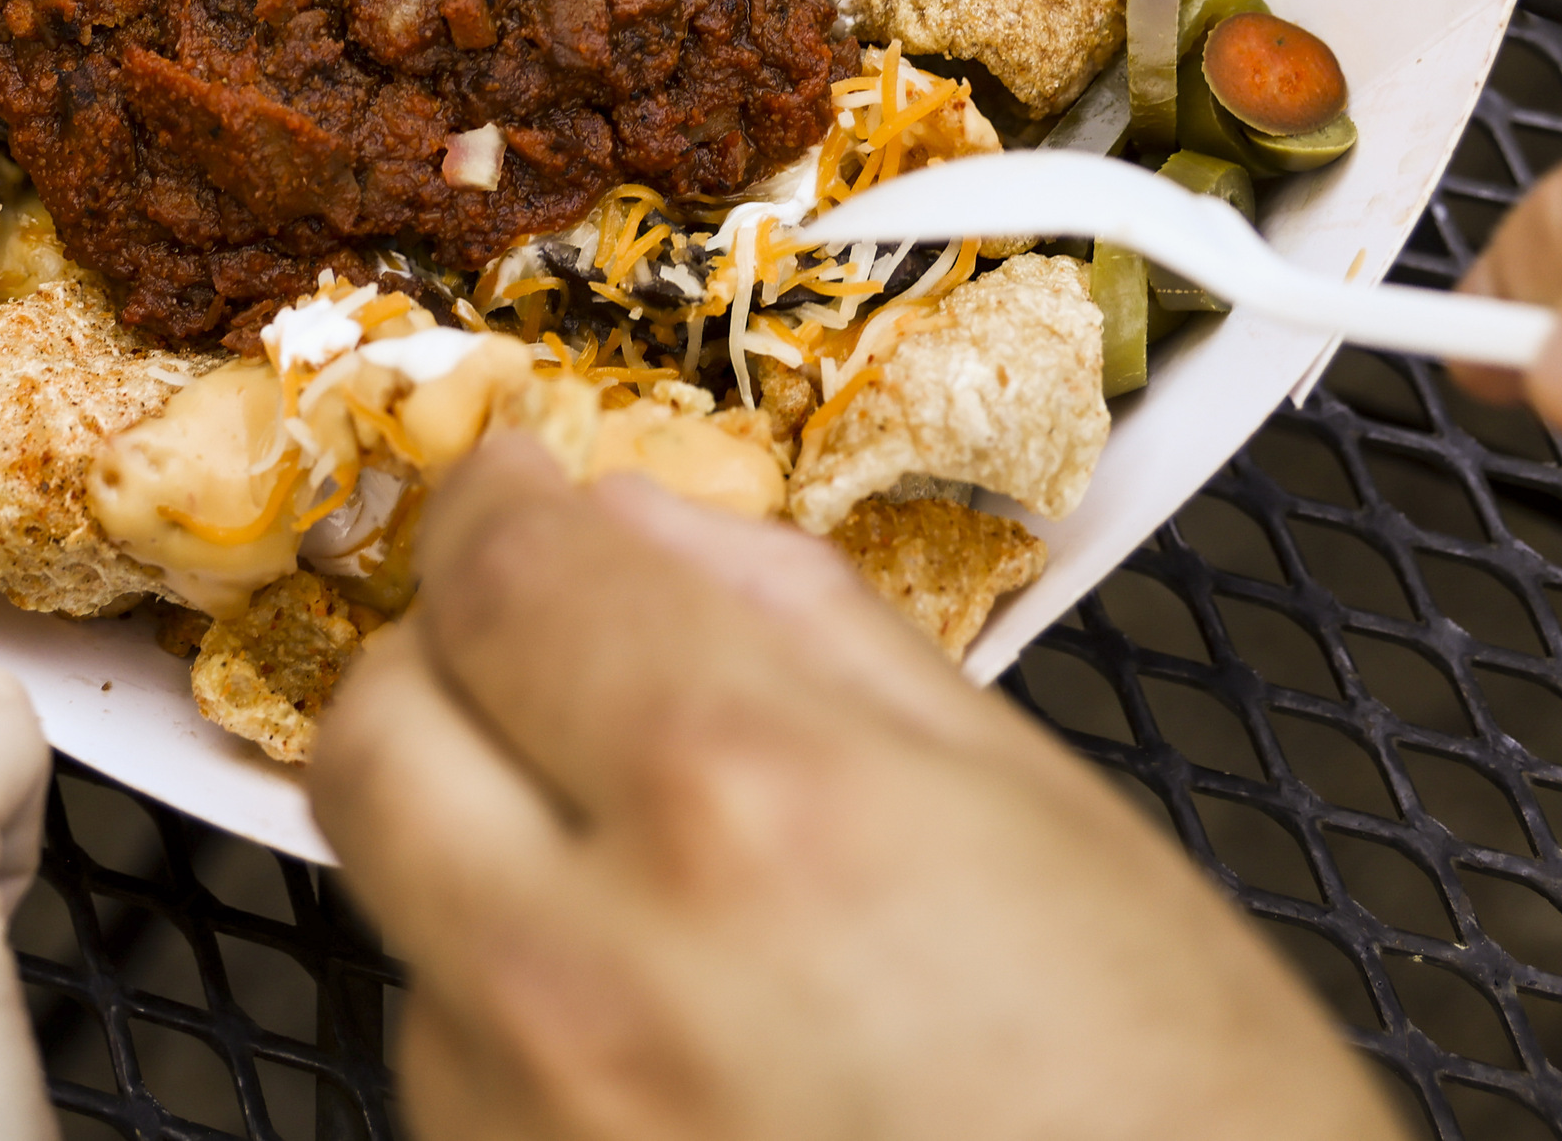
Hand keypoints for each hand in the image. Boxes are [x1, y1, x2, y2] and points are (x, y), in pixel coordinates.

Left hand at [312, 440, 1401, 1140]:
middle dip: (444, 666)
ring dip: (491, 869)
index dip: (501, 503)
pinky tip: (687, 1056)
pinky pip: (454, 1086)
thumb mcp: (1057, 820)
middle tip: (539, 662)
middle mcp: (589, 974)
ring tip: (691, 923)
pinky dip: (526, 1034)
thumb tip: (660, 527)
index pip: (509, 574)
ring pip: (407, 920)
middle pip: (377, 735)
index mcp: (747, 805)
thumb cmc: (1184, 1128)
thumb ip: (821, 635)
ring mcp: (529, 1133)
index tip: (512, 486)